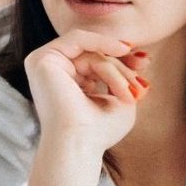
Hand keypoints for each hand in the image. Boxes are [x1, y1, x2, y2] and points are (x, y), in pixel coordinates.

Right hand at [23, 29, 150, 152]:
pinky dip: (102, 44)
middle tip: (139, 86)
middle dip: (122, 66)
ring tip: (127, 92)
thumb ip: (125, 76)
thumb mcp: (119, 97)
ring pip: (91, 51)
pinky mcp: (41, 60)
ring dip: (115, 69)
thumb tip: (141, 57)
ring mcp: (43, 64)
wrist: (79, 145)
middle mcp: (51, 71)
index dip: (121, 61)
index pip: (95, 59)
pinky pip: (79, 40)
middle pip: (94, 54)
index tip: (144, 64)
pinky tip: (123, 50)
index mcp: (65, 81)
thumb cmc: (99, 131)